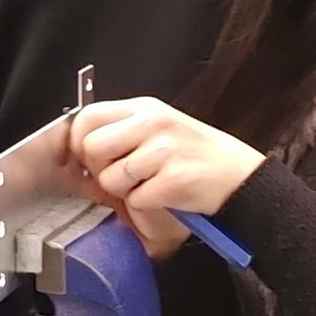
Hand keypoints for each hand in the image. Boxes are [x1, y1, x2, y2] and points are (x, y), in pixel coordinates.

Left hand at [70, 98, 262, 221]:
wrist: (240, 176)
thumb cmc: (195, 156)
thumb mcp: (156, 131)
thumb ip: (119, 133)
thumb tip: (76, 151)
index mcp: (144, 109)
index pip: (87, 116)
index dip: (79, 142)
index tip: (87, 159)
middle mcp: (152, 123)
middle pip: (91, 147)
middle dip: (100, 170)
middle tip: (122, 177)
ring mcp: (164, 150)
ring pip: (110, 178)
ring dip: (125, 192)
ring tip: (148, 185)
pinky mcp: (174, 180)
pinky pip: (137, 200)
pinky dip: (146, 206)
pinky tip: (164, 196)